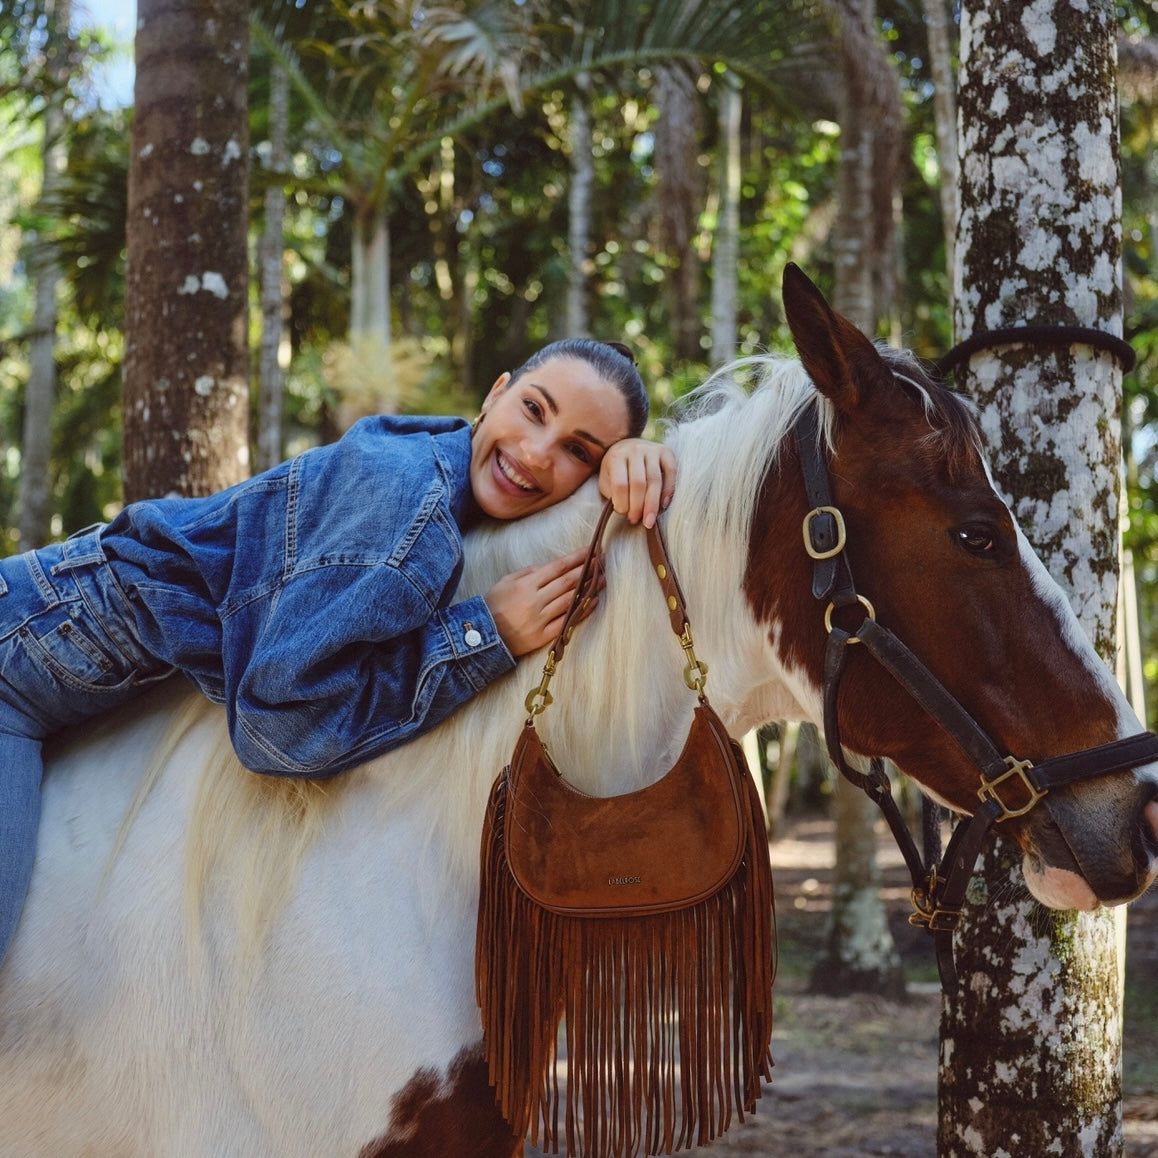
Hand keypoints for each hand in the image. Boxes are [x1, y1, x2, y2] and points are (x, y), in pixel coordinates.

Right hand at [484, 547, 601, 657]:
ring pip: (570, 600)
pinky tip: (593, 602)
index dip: (576, 558)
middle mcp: (534, 600)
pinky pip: (566, 622)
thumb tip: (546, 568)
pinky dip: (581, 612)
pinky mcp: (542, 636)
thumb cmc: (493, 605)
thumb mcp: (505, 582)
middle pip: (567, 582)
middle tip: (603, 561)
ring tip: (603, 579)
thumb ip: (526, 573)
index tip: (591, 550)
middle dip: (587, 569)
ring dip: (589, 588)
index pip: (557, 567)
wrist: (481, 636)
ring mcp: (539, 619)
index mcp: (526, 584)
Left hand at [598, 439, 676, 528]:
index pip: (620, 484)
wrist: (628, 447)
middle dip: (638, 507)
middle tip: (636, 521)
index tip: (623, 514)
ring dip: (653, 504)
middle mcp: (635, 450)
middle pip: (639, 483)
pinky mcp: (666, 452)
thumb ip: (612, 493)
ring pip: (655, 480)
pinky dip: (669, 490)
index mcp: (616, 457)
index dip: (622, 503)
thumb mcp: (607, 479)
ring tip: (649, 520)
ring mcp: (652, 449)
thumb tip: (626, 510)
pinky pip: (671, 472)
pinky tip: (664, 504)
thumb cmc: (616, 470)